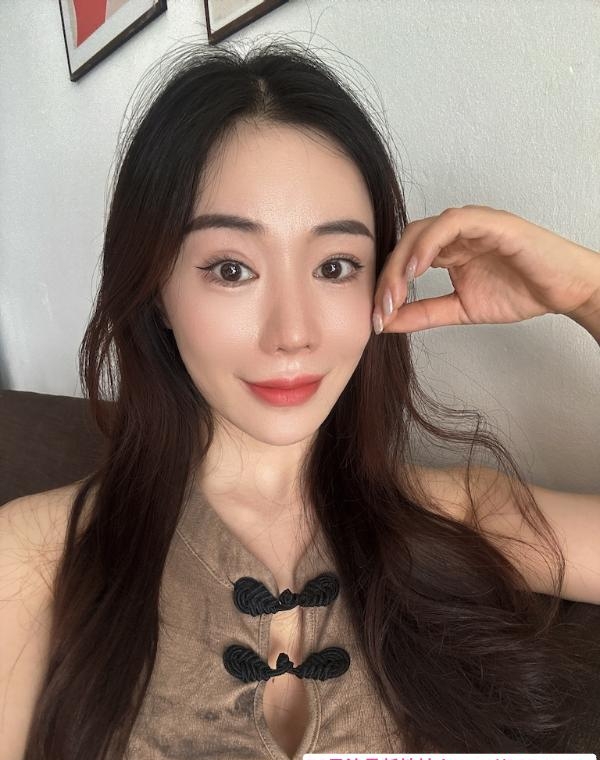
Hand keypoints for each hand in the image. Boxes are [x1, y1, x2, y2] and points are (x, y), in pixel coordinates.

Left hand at [372, 205, 599, 333]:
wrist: (563, 290)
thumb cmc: (519, 292)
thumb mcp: (459, 309)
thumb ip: (424, 313)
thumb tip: (386, 322)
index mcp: (445, 250)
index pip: (403, 260)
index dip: (386, 287)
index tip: (377, 318)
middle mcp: (453, 233)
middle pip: (405, 245)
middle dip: (387, 278)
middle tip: (380, 309)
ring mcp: (470, 224)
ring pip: (421, 231)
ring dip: (402, 262)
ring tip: (394, 293)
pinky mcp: (488, 221)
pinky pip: (449, 223)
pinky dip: (428, 244)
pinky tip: (416, 269)